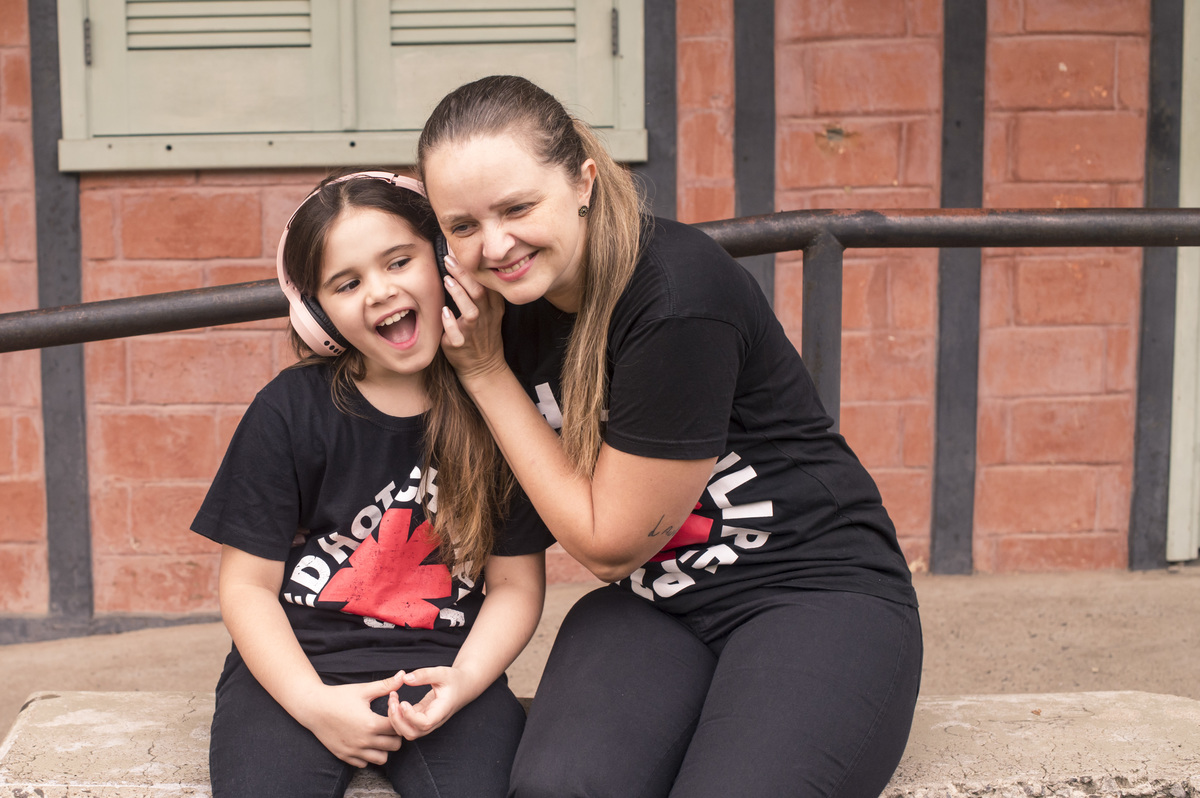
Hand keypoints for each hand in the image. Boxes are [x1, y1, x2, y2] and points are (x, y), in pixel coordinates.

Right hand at [296, 673, 404, 767]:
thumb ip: (385, 685)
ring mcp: (353, 751)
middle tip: (389, 725)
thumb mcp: (363, 689)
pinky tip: (365, 742)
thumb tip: (402, 674)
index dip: (400, 720)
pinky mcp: (344, 756)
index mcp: (371, 724)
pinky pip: (364, 764)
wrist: (313, 707)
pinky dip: (368, 756)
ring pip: (381, 759)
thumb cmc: (339, 696)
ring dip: (384, 748)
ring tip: (379, 735)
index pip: (398, 728)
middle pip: (394, 746)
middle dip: (395, 735)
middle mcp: (364, 741)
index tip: (394, 713)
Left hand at [386, 666, 475, 740]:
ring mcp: (426, 722)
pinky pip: (406, 724)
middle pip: (412, 733)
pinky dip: (397, 715)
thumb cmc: (454, 680)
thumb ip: (424, 675)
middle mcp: (433, 721)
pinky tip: (395, 700)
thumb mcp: (442, 672)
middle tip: (393, 701)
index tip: (403, 702)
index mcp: (441, 711)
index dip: (411, 716)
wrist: (463, 686)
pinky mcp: (420, 718)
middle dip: (398, 720)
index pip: (424, 723)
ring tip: (392, 700)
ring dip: (395, 719)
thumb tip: (405, 678)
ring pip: (407, 732)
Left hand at [439, 257, 508, 383]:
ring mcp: (474, 332)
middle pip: (479, 292)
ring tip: (447, 280)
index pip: (488, 282)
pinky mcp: (462, 344)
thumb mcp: (491, 311)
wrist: (484, 366)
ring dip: (459, 295)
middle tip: (449, 259)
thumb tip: (465, 264)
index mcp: (494, 307)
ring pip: (471, 312)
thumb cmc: (482, 334)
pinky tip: (444, 311)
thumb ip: (482, 291)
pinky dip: (450, 323)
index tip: (462, 250)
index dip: (476, 266)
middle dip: (464, 274)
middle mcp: (486, 317)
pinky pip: (457, 334)